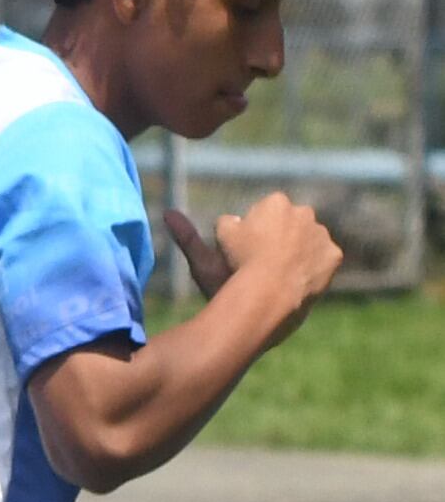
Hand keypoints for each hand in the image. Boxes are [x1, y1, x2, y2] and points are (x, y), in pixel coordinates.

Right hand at [172, 191, 339, 345]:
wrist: (267, 299)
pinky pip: (320, 262)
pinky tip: (294, 285)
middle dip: (277, 240)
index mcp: (274, 202)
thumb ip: (189, 233)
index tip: (241, 255)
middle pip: (287, 226)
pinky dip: (310, 270)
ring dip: (296, 254)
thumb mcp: (207, 252)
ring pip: (305, 243)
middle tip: (258, 267)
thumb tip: (168, 213)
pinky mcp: (334, 256)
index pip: (259, 215)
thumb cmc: (233, 272)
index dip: (247, 236)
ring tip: (278, 279)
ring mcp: (322, 234)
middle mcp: (304, 212)